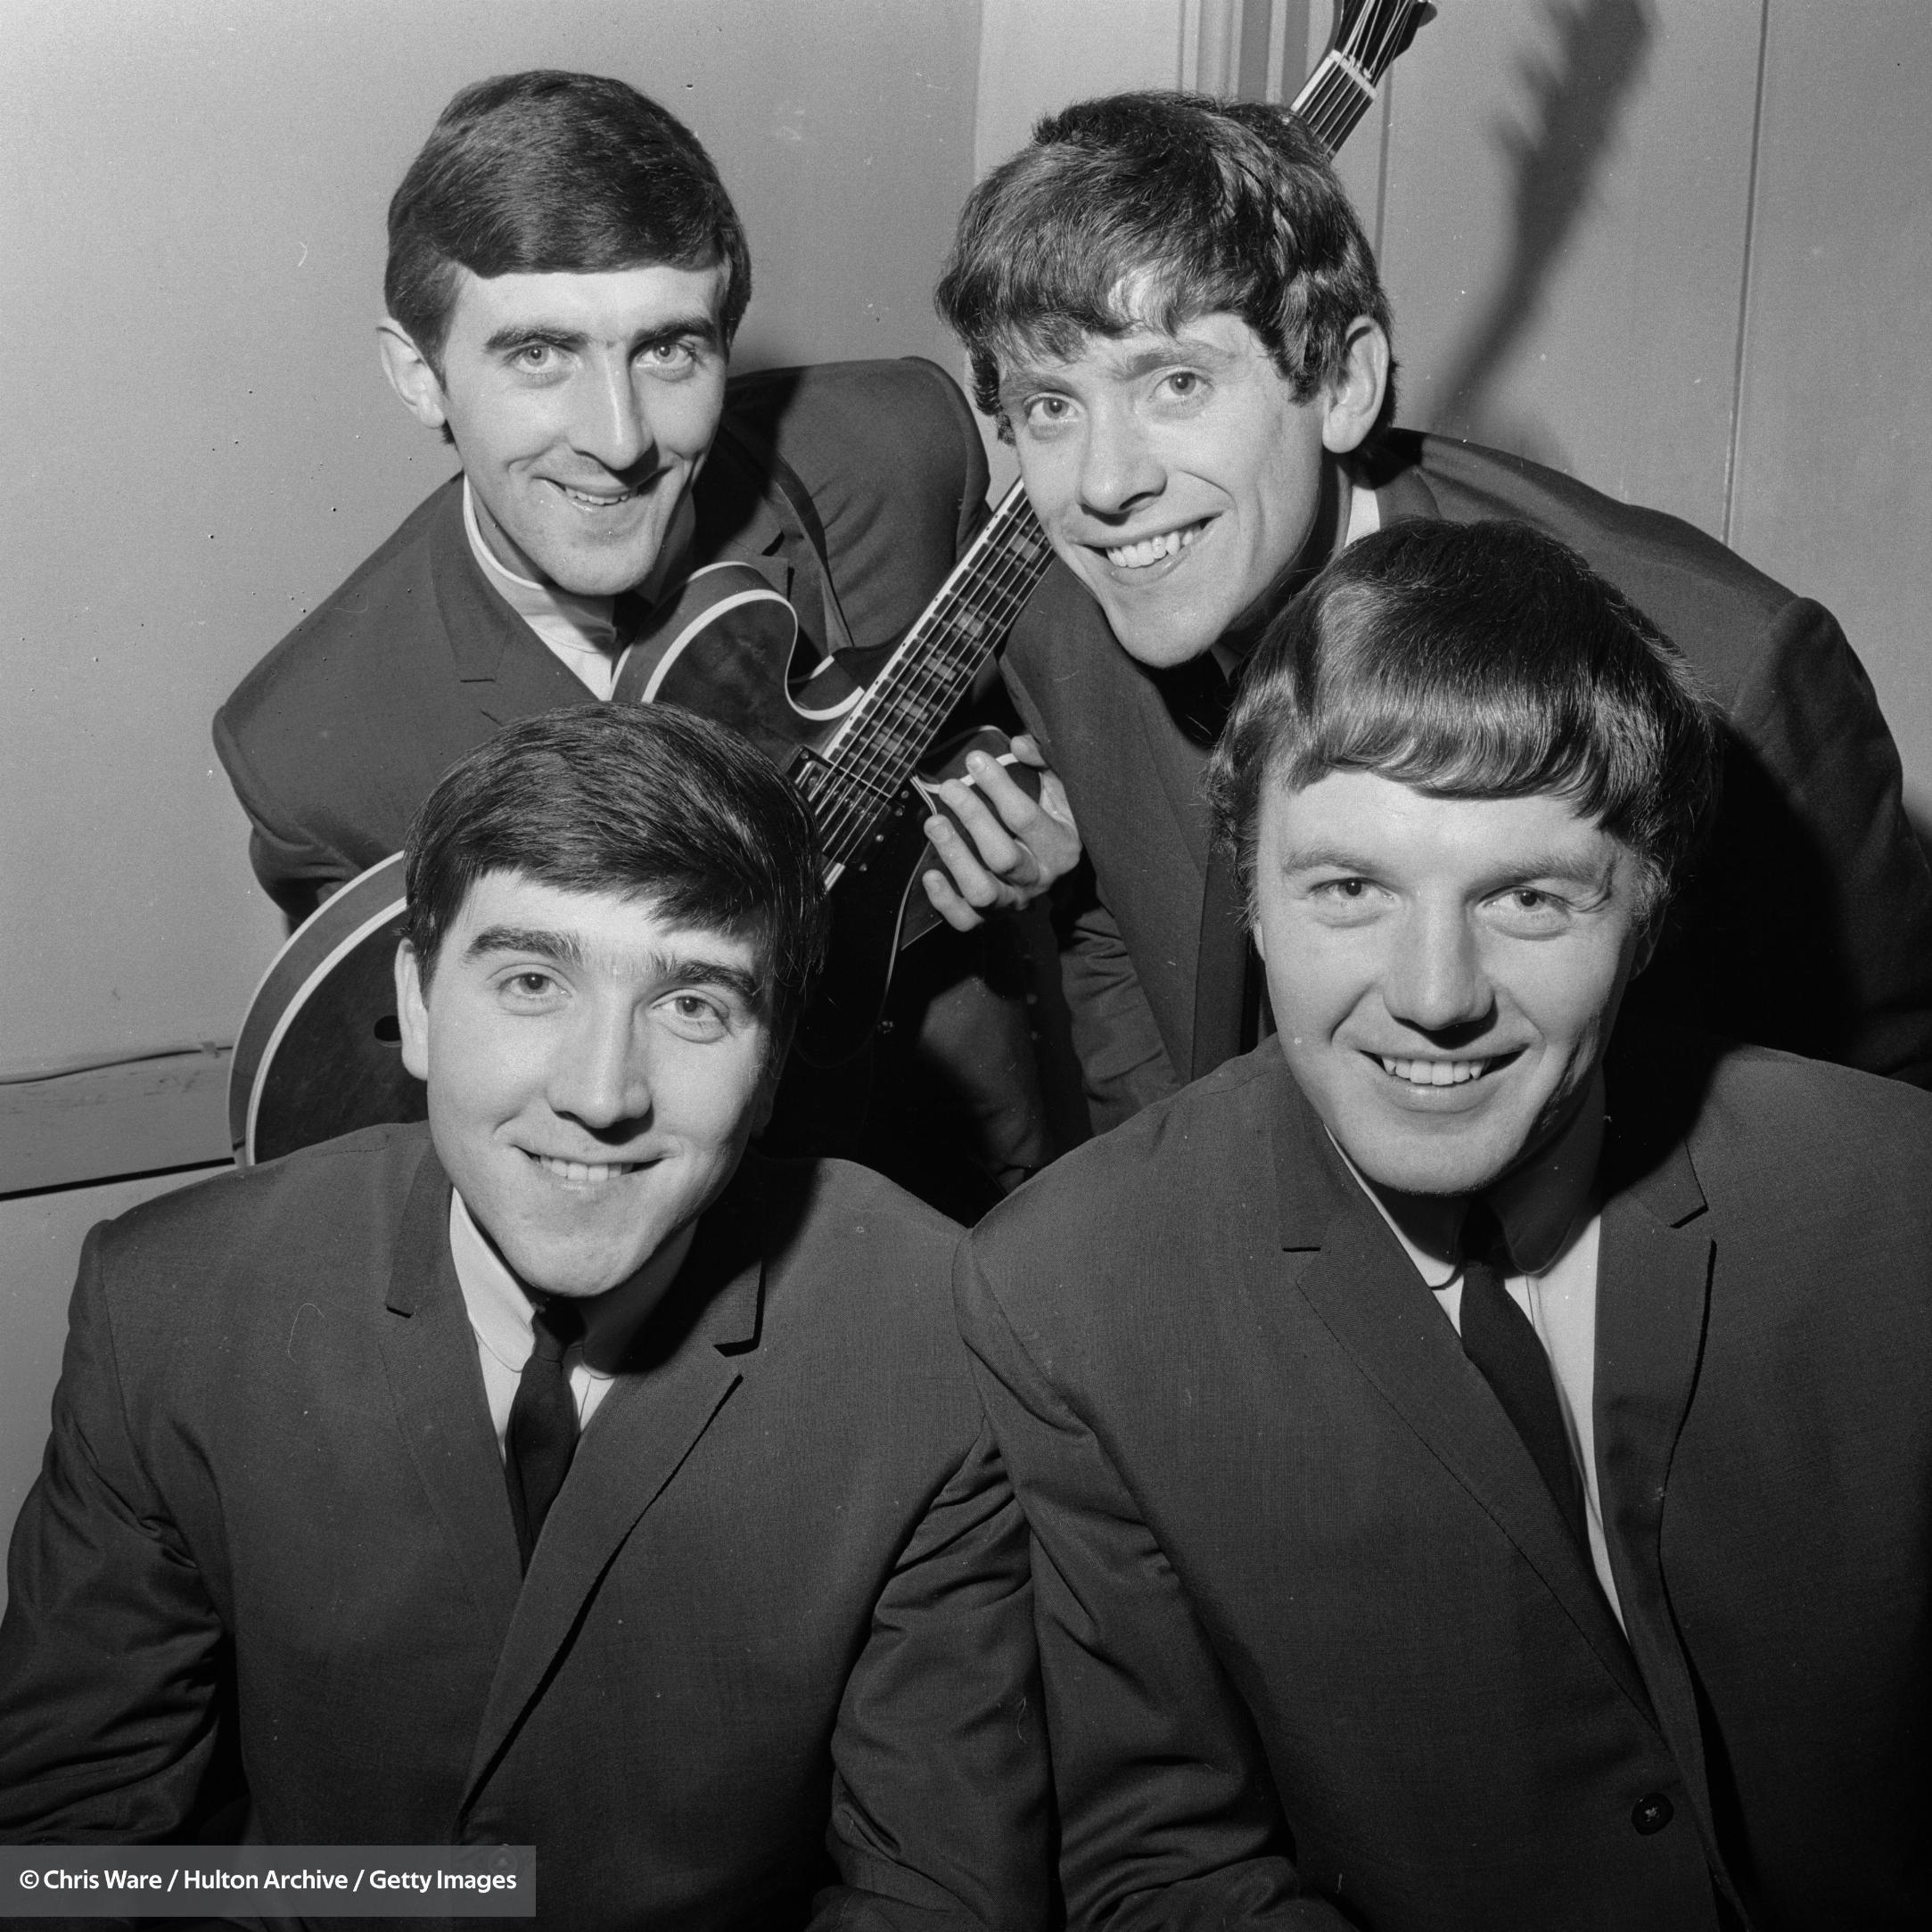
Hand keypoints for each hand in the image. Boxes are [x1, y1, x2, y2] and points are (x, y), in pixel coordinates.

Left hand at [920, 735, 1080, 931]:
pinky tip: (930, 874)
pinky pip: (966, 921)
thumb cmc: (1052, 819)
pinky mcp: (990, 919)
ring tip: (934, 823)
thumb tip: (1018, 743)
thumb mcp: (1060, 790)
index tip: (975, 760)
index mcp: (1061, 845)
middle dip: (973, 819)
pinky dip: (945, 901)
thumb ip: (1044, 763)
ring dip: (955, 856)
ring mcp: (1013, 901)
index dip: (998, 787)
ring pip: (983, 892)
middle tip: (949, 787)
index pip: (1026, 817)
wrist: (1055, 870)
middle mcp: (1039, 878)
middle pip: (1003, 857)